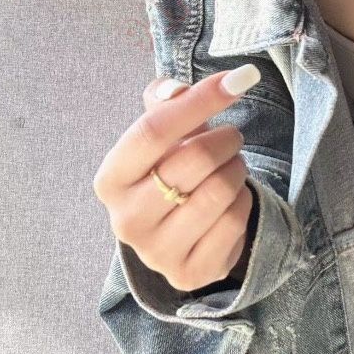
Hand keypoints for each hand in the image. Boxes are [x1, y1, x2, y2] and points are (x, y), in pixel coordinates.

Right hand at [93, 65, 260, 291]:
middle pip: (194, 160)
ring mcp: (157, 252)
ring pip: (220, 190)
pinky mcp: (189, 273)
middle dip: (226, 139)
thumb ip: (164, 103)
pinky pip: (235, 222)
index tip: (238, 79)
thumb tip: (175, 90)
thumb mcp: (160, 136)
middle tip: (232, 137)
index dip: (199, 101)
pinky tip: (232, 201)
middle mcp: (126, 220)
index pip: (153, 130)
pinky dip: (243, 202)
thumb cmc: (168, 173)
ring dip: (237, 169)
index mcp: (110, 180)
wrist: (177, 234)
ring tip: (232, 167)